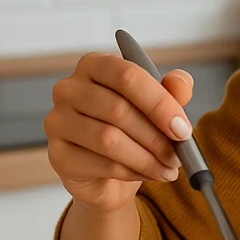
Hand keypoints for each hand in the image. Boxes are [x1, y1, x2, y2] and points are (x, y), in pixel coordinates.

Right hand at [45, 52, 194, 213]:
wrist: (109, 172)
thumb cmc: (134, 128)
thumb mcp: (159, 106)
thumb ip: (173, 90)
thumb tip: (180, 81)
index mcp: (95, 65)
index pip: (127, 75)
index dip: (159, 103)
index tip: (182, 129)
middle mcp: (68, 88)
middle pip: (118, 109)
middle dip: (157, 137)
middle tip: (179, 155)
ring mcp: (57, 121)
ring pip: (109, 140)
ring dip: (147, 158)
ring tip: (169, 168)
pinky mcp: (56, 155)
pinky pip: (101, 165)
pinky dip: (134, 173)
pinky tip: (151, 175)